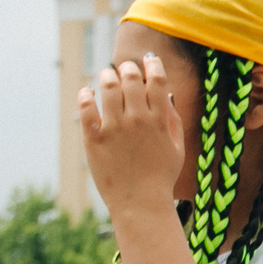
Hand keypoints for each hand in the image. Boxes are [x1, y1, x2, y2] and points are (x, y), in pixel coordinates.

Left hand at [80, 54, 187, 218]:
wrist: (141, 202)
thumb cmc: (161, 177)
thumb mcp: (177, 148)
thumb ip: (173, 120)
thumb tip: (167, 95)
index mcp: (159, 120)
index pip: (156, 80)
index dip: (153, 65)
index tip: (149, 60)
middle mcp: (137, 119)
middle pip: (130, 78)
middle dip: (127, 68)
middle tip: (125, 69)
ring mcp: (114, 128)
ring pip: (107, 86)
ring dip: (106, 75)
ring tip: (106, 76)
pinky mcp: (94, 138)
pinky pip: (86, 107)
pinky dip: (85, 94)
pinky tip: (87, 92)